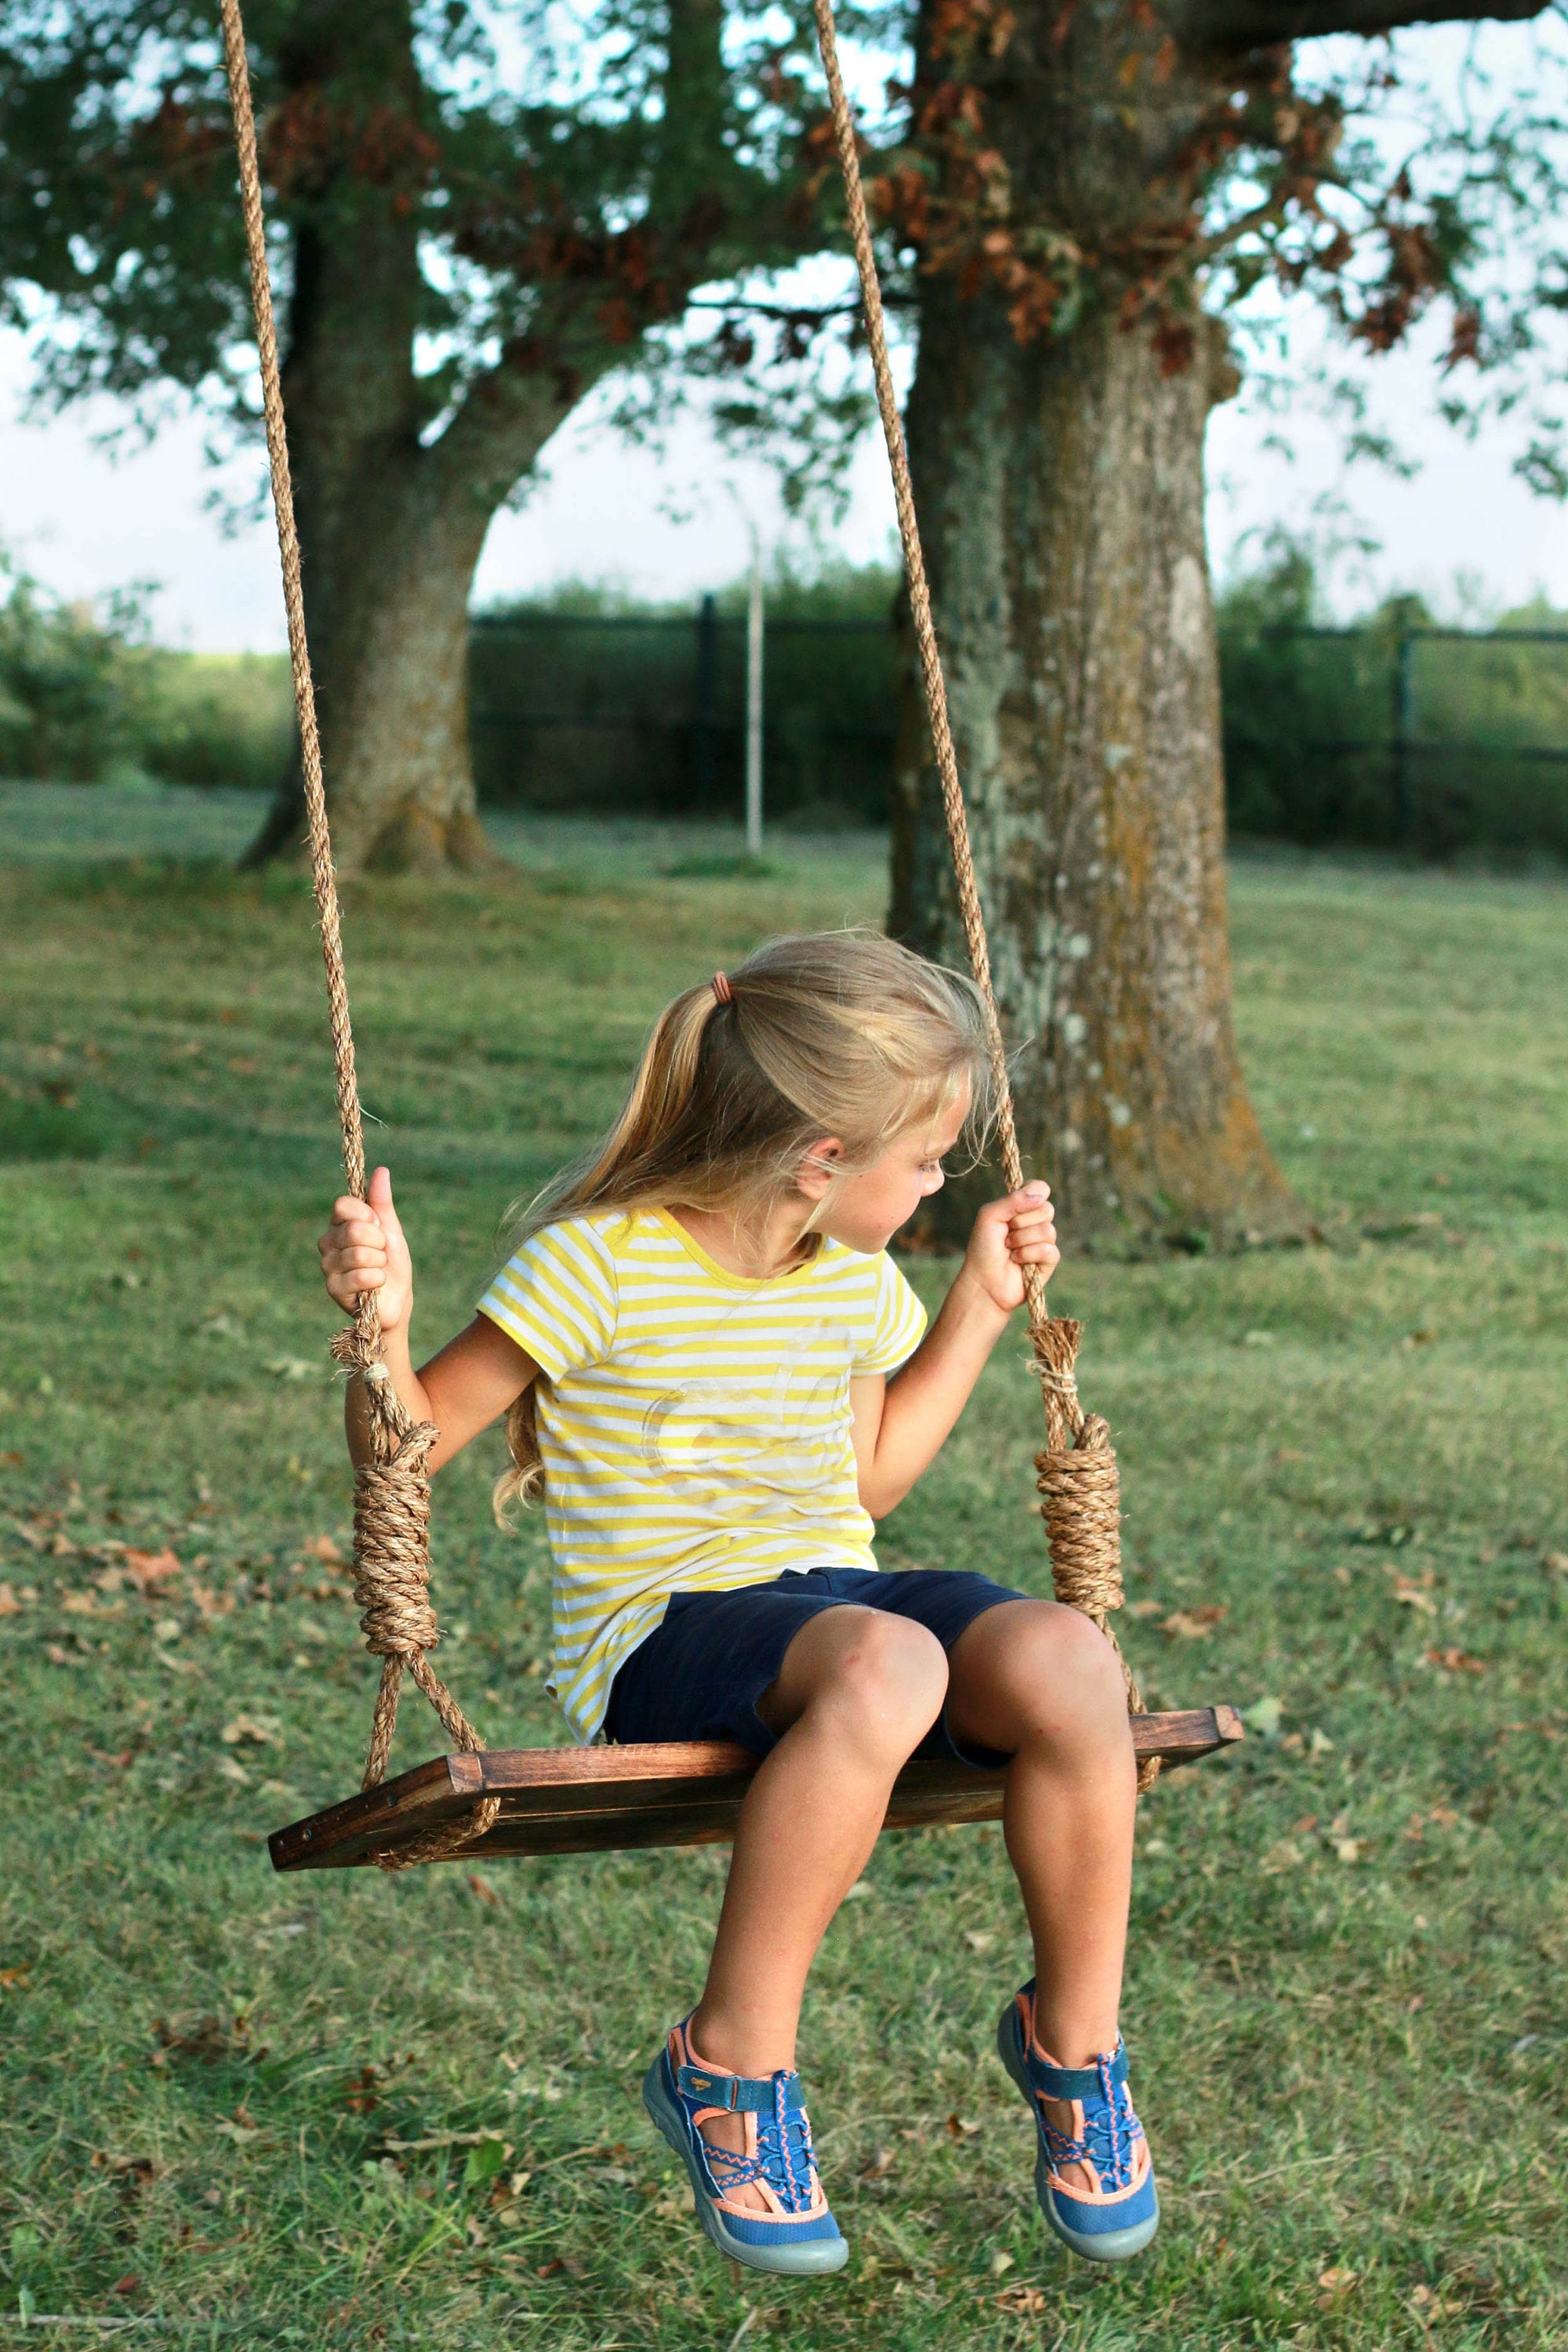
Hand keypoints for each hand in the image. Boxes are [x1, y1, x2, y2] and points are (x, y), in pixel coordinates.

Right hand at [317, 1165, 412, 1336]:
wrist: (397, 1300)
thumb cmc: (392, 1264)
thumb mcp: (391, 1230)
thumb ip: (382, 1202)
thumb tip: (381, 1170)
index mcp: (339, 1225)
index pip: (343, 1205)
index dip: (367, 1215)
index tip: (378, 1226)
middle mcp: (327, 1243)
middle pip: (353, 1229)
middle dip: (379, 1242)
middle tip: (381, 1253)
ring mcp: (327, 1266)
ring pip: (359, 1253)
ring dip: (380, 1262)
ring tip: (378, 1270)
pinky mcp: (333, 1288)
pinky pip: (361, 1275)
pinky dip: (377, 1279)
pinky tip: (375, 1286)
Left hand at [961, 1182, 1059, 1314]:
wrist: (983, 1281)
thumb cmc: (983, 1247)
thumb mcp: (990, 1215)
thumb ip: (1013, 1200)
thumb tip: (1041, 1197)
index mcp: (1022, 1207)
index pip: (1040, 1188)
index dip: (1031, 1195)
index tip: (1014, 1208)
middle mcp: (1035, 1221)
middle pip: (1047, 1208)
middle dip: (1021, 1222)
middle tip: (1005, 1233)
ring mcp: (1043, 1240)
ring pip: (1048, 1230)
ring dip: (1022, 1241)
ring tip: (1009, 1249)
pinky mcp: (1049, 1260)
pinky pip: (1049, 1250)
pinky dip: (1028, 1255)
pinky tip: (1017, 1261)